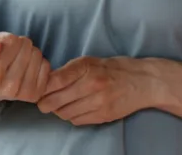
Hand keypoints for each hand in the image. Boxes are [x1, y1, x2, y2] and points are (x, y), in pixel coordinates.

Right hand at [0, 32, 51, 104]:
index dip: (6, 38)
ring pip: (37, 54)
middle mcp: (10, 87)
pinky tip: (25, 67)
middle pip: (26, 46)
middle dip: (17, 44)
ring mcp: (24, 93)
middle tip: (7, 52)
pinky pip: (46, 66)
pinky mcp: (36, 94)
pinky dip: (37, 63)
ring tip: (15, 59)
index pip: (12, 42)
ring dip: (28, 52)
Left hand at [36, 56, 154, 125]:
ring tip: (61, 105)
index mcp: (86, 67)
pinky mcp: (104, 115)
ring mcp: (99, 102)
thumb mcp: (90, 61)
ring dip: (58, 111)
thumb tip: (45, 82)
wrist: (143, 81)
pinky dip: (72, 116)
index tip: (38, 90)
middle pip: (56, 101)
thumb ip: (68, 71)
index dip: (42, 88)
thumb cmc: (113, 68)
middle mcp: (92, 84)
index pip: (54, 81)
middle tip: (42, 102)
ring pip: (65, 113)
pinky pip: (77, 120)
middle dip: (45, 103)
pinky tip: (75, 109)